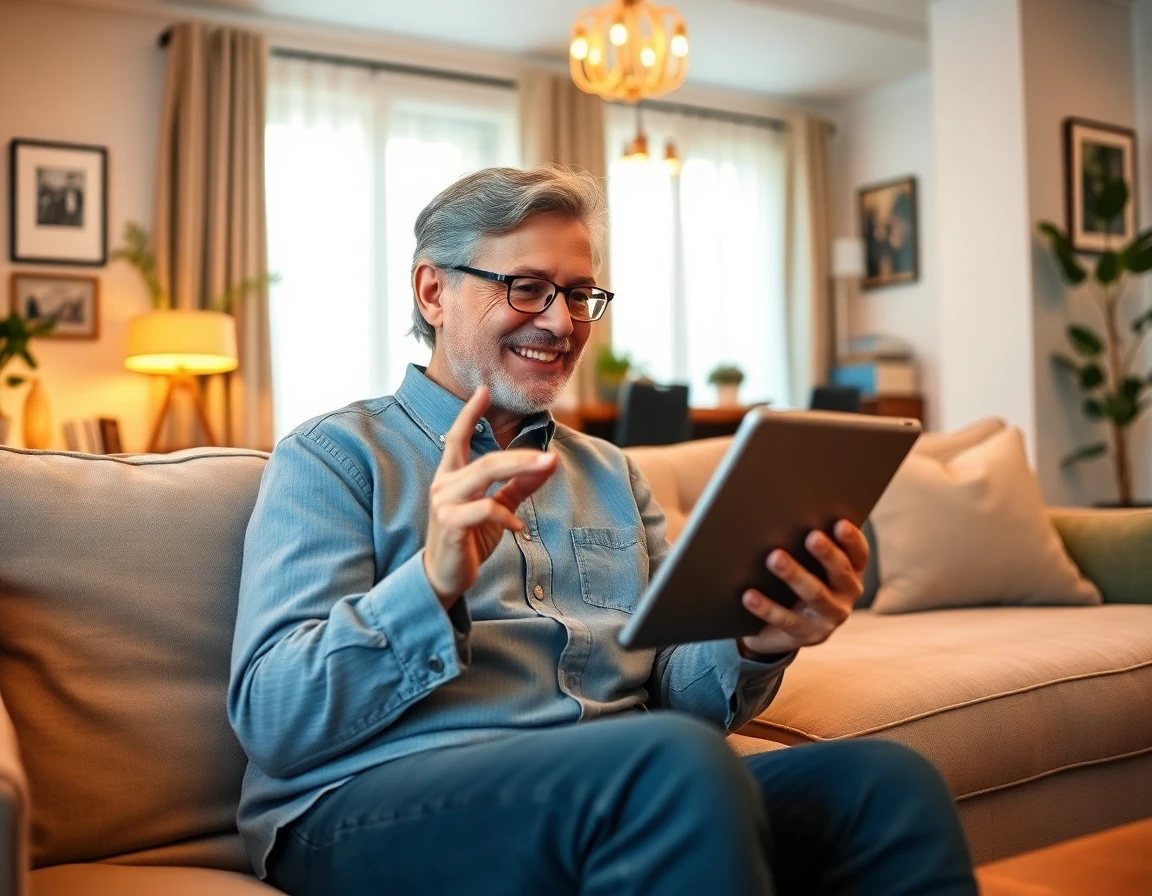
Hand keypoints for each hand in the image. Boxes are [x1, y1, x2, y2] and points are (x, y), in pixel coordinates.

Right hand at [424, 386, 557, 606]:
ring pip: (484, 474)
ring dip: (519, 471)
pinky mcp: (450, 523)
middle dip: (520, 455)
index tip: (483, 391)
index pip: (456, 438)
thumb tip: (548, 462)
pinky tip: (518, 527)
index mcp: (451, 476)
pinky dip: (506, 516)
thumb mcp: (497, 509)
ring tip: (544, 470)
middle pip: (486, 458)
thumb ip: (519, 486)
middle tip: (549, 455)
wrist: (445, 576)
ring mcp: (444, 503)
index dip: (469, 414)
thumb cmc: (469, 539)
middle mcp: (443, 484)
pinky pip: (483, 509)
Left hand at [738, 520, 868, 658]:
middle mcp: (846, 596)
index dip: (852, 540)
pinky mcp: (805, 635)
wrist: (778, 629)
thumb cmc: (794, 582)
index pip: (858, 554)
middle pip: (840, 572)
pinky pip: (785, 620)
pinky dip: (767, 607)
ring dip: (795, 575)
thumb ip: (806, 545)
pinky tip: (749, 595)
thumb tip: (785, 513)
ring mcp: (828, 619)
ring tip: (775, 558)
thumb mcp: (807, 565)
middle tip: (811, 537)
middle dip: (826, 554)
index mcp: (851, 573)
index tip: (840, 523)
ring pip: (815, 595)